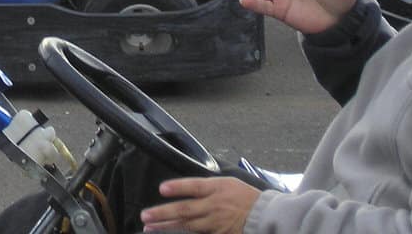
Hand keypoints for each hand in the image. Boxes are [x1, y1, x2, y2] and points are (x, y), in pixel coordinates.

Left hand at [140, 176, 259, 232]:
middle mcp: (215, 206)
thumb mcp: (227, 182)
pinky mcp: (218, 233)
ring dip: (167, 227)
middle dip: (164, 213)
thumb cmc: (245, 196)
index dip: (178, 187)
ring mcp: (216, 223)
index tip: (162, 189)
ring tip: (150, 227)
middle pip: (186, 209)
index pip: (195, 186)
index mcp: (217, 188)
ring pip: (188, 225)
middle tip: (146, 215)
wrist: (265, 216)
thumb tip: (186, 186)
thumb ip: (206, 185)